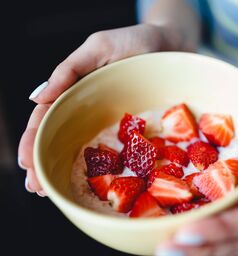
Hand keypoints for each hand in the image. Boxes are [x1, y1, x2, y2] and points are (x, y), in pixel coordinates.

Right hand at [18, 24, 180, 194]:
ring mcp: (110, 121)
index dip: (34, 141)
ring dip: (65, 169)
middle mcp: (89, 109)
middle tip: (36, 188)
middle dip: (44, 163)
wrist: (173, 45)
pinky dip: (103, 169)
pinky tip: (92, 184)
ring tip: (50, 192)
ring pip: (83, 148)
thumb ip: (69, 70)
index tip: (26, 163)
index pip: (47, 118)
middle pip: (60, 137)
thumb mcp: (99, 48)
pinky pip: (117, 150)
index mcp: (76, 91)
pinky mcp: (134, 128)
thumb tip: (36, 98)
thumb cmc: (136, 42)